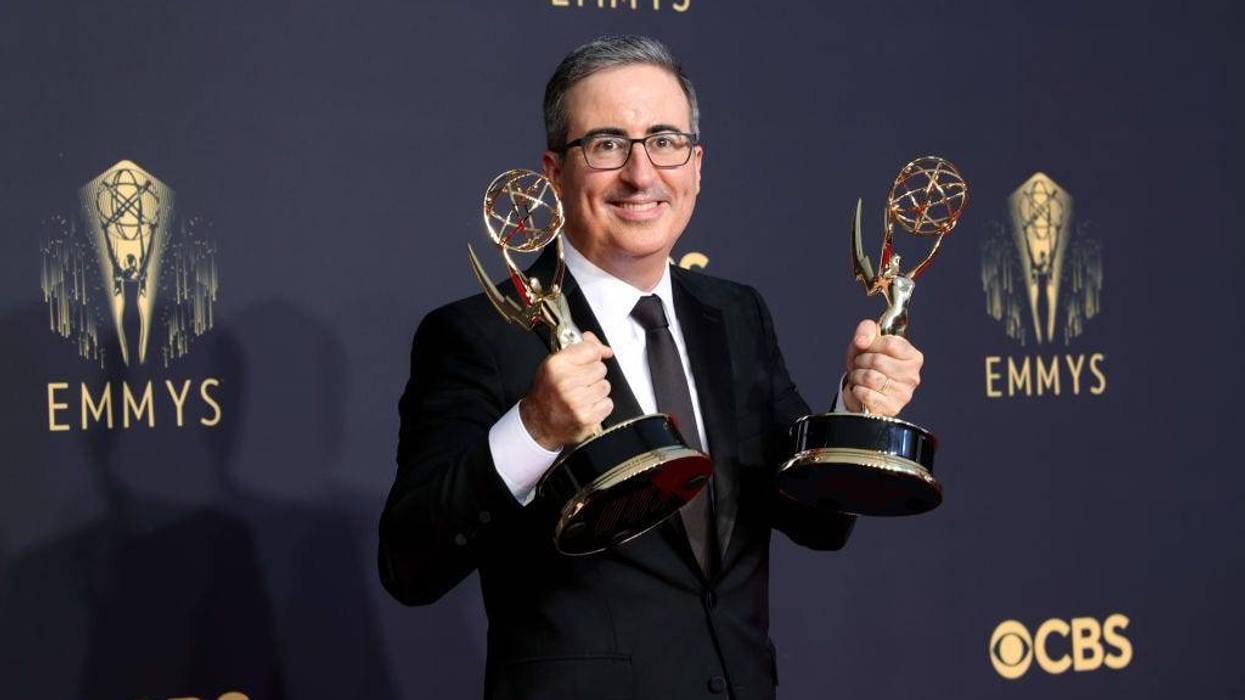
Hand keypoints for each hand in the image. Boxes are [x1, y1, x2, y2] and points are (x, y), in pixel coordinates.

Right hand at [520, 331, 614, 450]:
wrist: (538, 422)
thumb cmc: (547, 392)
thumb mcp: (556, 364)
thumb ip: (579, 349)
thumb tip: (603, 348)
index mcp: (556, 365)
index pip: (591, 350)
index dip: (593, 354)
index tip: (589, 359)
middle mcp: (565, 382)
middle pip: (600, 368)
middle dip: (593, 375)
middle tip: (579, 382)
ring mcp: (576, 402)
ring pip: (605, 386)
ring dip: (597, 391)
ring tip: (582, 395)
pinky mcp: (586, 418)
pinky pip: (607, 404)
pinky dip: (600, 406)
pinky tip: (586, 407)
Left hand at [842, 319, 922, 415]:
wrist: (860, 389)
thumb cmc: (867, 363)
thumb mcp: (866, 340)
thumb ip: (867, 329)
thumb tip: (862, 341)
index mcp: (912, 356)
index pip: (890, 343)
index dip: (872, 344)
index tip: (868, 347)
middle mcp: (912, 376)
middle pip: (878, 360)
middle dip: (861, 360)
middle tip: (861, 364)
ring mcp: (903, 394)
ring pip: (870, 377)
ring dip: (857, 375)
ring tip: (860, 377)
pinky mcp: (891, 408)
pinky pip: (866, 394)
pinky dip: (857, 390)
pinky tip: (862, 389)